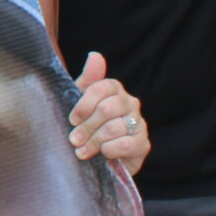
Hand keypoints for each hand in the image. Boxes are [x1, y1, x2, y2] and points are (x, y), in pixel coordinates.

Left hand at [68, 53, 148, 175]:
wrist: (98, 160)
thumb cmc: (87, 127)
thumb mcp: (79, 103)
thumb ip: (87, 80)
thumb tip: (95, 55)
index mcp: (114, 90)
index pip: (100, 88)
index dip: (83, 105)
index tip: (72, 120)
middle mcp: (130, 103)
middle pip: (106, 109)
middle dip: (87, 127)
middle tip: (75, 140)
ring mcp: (139, 123)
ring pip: (114, 128)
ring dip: (94, 142)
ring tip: (82, 152)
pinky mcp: (143, 144)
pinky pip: (125, 144)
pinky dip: (109, 151)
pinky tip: (103, 155)